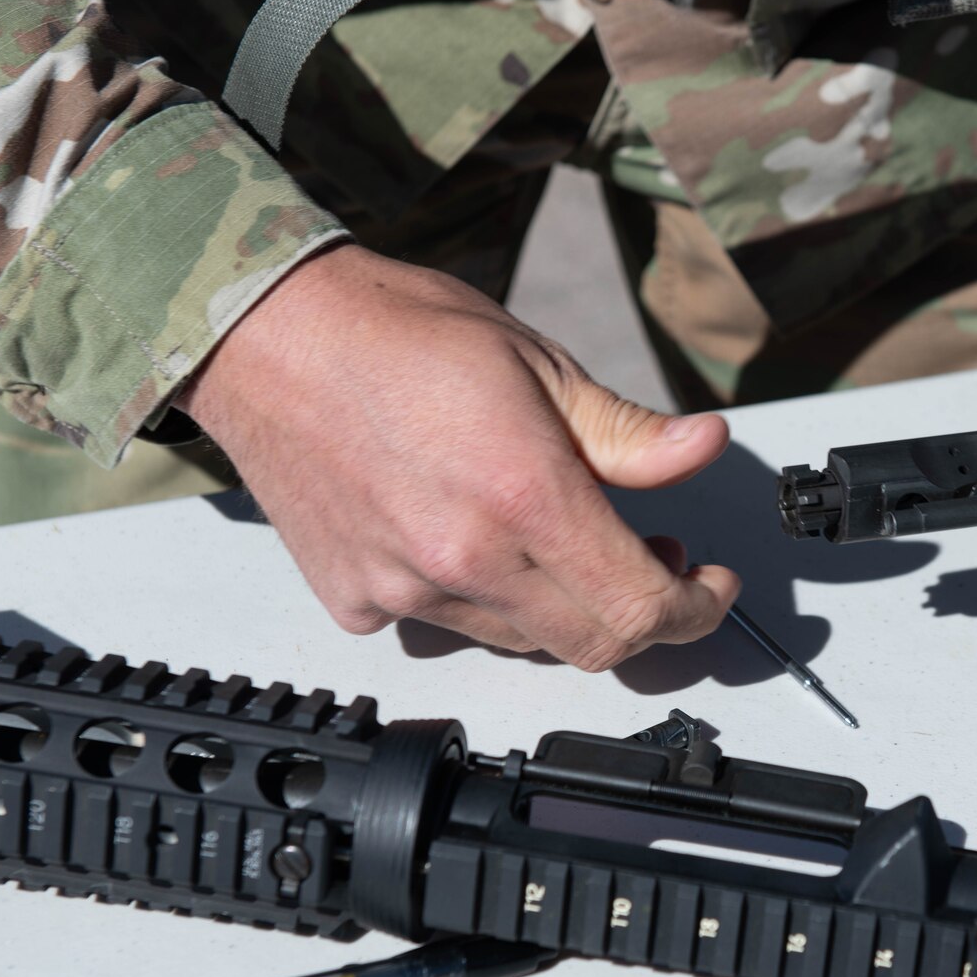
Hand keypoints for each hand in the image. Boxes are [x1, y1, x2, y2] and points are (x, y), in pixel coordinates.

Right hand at [176, 244, 738, 669]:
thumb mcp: (539, 365)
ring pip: (521, 640)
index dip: (694, 610)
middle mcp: (465, 558)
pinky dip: (476, 595)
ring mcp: (405, 589)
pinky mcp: (357, 599)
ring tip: (560, 536)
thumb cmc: (398, 332)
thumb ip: (627, 433)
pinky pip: (443, 625)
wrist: (268, 335)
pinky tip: (468, 534)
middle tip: (654, 559)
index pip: (641, 607)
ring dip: (561, 604)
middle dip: (642, 613)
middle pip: (591, 645)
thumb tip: (703, 450)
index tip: (709, 587)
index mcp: (526, 495)